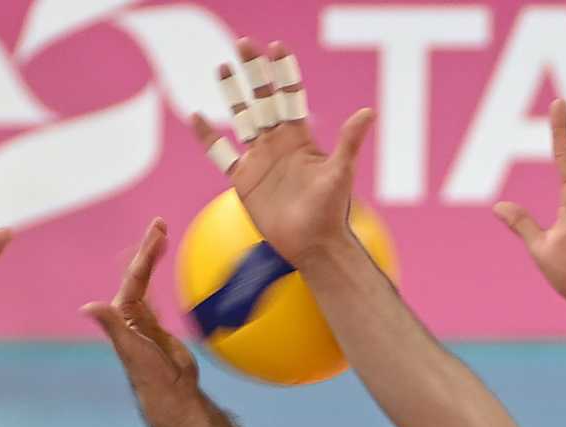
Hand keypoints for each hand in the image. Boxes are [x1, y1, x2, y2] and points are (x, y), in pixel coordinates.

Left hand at [83, 219, 202, 421]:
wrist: (170, 398)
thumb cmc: (149, 378)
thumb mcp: (130, 350)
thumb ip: (113, 326)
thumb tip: (88, 306)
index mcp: (124, 314)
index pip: (136, 276)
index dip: (146, 253)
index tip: (158, 232)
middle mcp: (131, 314)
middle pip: (140, 274)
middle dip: (149, 249)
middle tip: (160, 224)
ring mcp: (144, 321)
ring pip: (147, 282)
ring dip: (153, 260)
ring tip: (162, 237)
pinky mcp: (157, 330)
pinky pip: (155, 298)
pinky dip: (157, 281)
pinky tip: (160, 270)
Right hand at [187, 38, 374, 267]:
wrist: (313, 245)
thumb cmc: (331, 211)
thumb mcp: (340, 173)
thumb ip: (349, 142)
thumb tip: (368, 112)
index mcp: (300, 138)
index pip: (290, 96)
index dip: (284, 72)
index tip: (276, 46)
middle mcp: (278, 143)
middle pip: (263, 99)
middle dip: (254, 72)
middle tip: (244, 43)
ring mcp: (260, 159)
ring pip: (241, 119)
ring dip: (232, 94)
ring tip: (221, 67)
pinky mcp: (244, 180)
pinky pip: (221, 154)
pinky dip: (208, 138)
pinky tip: (196, 116)